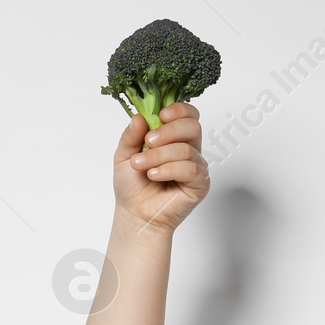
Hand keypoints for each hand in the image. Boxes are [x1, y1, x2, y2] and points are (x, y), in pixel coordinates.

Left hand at [111, 103, 209, 235]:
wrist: (134, 214)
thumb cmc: (132, 186)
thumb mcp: (123, 155)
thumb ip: (131, 136)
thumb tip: (140, 116)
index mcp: (174, 138)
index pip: (188, 114)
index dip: (178, 110)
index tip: (161, 115)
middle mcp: (189, 149)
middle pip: (192, 126)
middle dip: (168, 131)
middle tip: (148, 142)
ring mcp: (196, 166)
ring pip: (186, 149)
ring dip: (160, 155)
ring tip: (141, 166)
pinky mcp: (200, 184)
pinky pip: (191, 168)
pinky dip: (169, 169)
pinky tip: (154, 175)